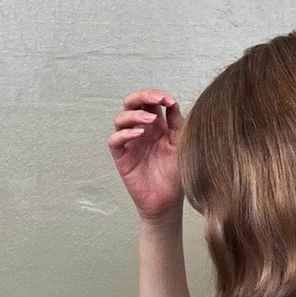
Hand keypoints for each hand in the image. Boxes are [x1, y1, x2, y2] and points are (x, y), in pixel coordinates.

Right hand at [108, 88, 184, 221]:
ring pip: (120, 119)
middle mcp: (141, 131)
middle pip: (131, 104)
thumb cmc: (175, 174)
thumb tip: (171, 102)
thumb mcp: (180, 145)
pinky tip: (138, 134)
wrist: (168, 201)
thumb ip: (177, 124)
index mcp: (157, 126)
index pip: (150, 102)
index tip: (169, 100)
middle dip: (141, 96)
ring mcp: (130, 143)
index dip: (156, 95)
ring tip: (149, 119)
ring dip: (134, 114)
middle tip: (155, 98)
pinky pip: (115, 141)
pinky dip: (124, 134)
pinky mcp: (122, 157)